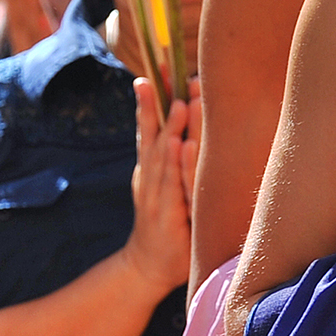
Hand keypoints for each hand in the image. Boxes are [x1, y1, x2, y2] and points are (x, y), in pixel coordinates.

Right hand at [120, 77, 194, 295]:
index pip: (150, 125)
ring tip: (182, 103)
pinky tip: (181, 146)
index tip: (160, 68)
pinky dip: (176, 166)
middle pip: (155, 133)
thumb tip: (188, 120)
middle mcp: (149, 176)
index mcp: (149, 167)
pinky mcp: (166, 215)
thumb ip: (172, 156)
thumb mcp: (165, 185)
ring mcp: (155, 196)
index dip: (154, 98)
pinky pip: (173, 187)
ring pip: (164, 157)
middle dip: (164, 104)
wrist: (147, 267)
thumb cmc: (165, 222)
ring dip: (173, 128)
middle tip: (175, 76)